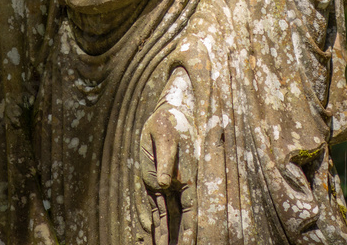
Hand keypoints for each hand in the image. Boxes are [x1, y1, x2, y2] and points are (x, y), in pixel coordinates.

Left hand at [140, 86, 197, 244]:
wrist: (164, 114)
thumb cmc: (168, 123)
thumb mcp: (165, 138)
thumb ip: (166, 161)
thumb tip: (165, 183)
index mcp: (187, 176)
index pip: (191, 209)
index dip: (191, 228)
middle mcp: (178, 186)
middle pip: (182, 219)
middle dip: (181, 238)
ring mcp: (166, 187)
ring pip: (169, 218)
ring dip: (168, 236)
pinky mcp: (154, 184)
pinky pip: (157, 209)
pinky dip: (158, 226)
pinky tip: (159, 241)